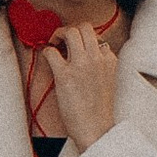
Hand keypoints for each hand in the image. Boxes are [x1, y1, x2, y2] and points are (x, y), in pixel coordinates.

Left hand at [32, 23, 121, 152]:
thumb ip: (101, 65)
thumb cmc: (100, 110)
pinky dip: (47, 51)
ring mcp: (81, 65)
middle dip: (71, 29)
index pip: (97, 37)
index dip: (84, 39)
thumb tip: (84, 55)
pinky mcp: (65, 75)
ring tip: (54, 42)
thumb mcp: (109, 81)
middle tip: (63, 38)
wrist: (96, 129)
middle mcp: (97, 58)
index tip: (76, 46)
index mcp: (109, 60)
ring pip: (71, 32)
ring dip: (59, 33)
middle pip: (85, 27)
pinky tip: (48, 57)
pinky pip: (51, 52)